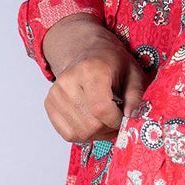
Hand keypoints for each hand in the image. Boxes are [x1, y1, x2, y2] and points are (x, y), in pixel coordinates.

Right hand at [42, 14, 146, 142]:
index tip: (125, 117)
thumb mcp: (132, 72)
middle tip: (117, 118)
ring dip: (98, 133)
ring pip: (80, 133)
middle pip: (91, 124)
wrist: (87, 51)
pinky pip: (68, 134)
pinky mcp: (50, 104)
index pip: (101, 108)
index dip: (116, 120)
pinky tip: (93, 120)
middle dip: (109, 128)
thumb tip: (132, 117)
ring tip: (106, 119)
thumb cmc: (111, 62)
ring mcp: (55, 93)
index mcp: (90, 69)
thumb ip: (135, 95)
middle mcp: (68, 81)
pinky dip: (84, 134)